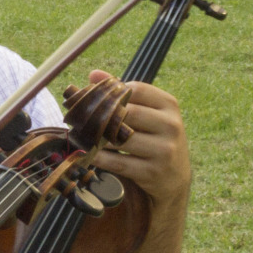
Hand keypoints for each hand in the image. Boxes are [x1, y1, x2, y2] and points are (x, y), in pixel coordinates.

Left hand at [84, 70, 190, 208]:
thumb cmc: (154, 138)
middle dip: (100, 115)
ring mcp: (163, 150)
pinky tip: (88, 152)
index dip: (110, 92)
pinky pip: (117, 162)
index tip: (92, 97)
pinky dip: (99, 157)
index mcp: (169, 105)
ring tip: (81, 133)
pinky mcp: (152, 171)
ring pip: (121, 138)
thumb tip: (94, 74)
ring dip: (96, 137)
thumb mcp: (147, 113)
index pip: (136, 89)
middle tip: (79, 116)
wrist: (173, 178)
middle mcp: (170, 125)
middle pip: (128, 113)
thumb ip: (123, 93)